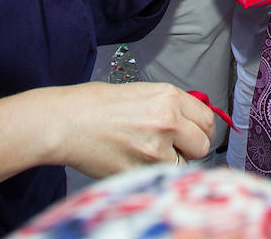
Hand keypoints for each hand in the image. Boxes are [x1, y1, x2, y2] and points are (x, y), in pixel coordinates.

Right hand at [53, 82, 214, 178]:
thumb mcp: (138, 93)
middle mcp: (167, 121)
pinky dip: (154, 174)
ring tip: (146, 153)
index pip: (206, 118)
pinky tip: (134, 161)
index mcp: (167, 97)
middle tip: (174, 147)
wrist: (64, 122)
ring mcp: (156, 149)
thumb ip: (167, 105)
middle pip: (202, 144)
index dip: (201, 129)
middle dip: (191, 148)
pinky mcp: (143, 171)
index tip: (195, 134)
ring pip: (185, 165)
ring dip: (172, 163)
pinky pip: (162, 177)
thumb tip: (186, 119)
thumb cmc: (92, 105)